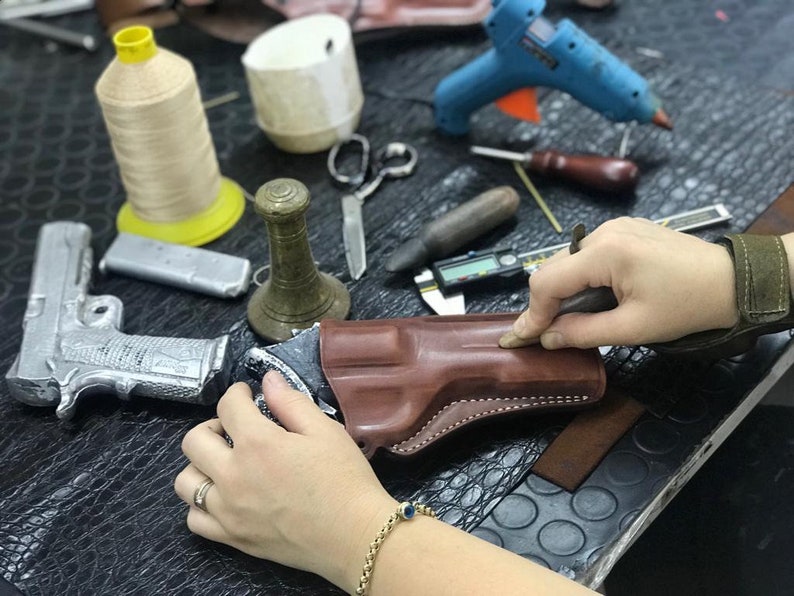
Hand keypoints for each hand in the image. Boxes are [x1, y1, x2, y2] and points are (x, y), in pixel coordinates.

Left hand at [174, 372, 396, 591]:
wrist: (355, 535)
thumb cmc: (345, 480)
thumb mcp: (325, 430)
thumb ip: (291, 402)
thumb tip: (268, 380)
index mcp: (257, 443)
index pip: (228, 406)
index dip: (237, 393)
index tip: (247, 394)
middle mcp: (233, 475)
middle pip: (194, 441)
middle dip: (212, 425)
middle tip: (235, 428)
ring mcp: (228, 510)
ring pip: (186, 481)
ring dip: (200, 464)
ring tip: (225, 463)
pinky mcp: (232, 537)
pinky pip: (194, 519)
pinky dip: (201, 505)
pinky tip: (224, 497)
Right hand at [500, 217, 738, 348]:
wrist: (732, 281)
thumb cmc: (687, 306)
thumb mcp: (633, 328)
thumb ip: (584, 332)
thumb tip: (548, 337)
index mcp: (605, 252)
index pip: (548, 281)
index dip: (532, 312)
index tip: (521, 337)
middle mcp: (604, 231)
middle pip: (554, 268)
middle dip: (546, 302)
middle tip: (545, 332)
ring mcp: (616, 227)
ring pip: (570, 261)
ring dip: (566, 290)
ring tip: (576, 318)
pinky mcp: (626, 230)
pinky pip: (589, 254)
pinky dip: (584, 277)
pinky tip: (597, 297)